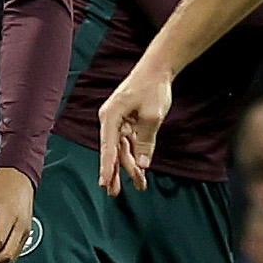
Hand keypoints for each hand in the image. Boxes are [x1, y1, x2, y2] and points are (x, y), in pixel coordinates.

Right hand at [98, 67, 172, 193]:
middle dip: (115, 172)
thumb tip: (142, 164)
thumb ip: (145, 142)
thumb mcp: (152, 116)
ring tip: (139, 185)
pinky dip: (136, 156)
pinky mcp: (128, 123)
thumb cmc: (152, 88)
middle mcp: (111, 120)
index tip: (105, 182)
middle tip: (114, 193)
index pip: (107, 147)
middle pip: (113, 151)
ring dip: (130, 167)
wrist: (157, 69)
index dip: (106, 167)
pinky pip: (130, 143)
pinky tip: (140, 170)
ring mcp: (119, 122)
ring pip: (123, 149)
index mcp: (110, 116)